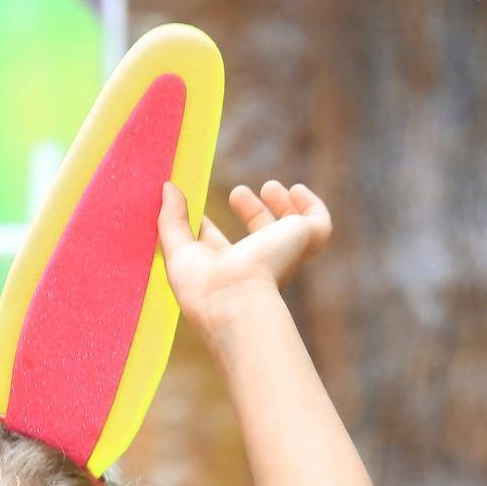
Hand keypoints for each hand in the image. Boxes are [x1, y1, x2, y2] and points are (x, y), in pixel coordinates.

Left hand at [158, 179, 332, 336]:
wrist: (238, 299)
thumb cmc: (203, 287)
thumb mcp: (177, 249)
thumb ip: (171, 219)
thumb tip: (168, 187)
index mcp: (223, 273)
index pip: (217, 248)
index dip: (208, 230)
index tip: (198, 213)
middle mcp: (256, 266)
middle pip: (256, 237)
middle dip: (248, 213)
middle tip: (236, 192)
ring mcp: (282, 255)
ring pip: (289, 230)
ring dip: (280, 206)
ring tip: (269, 186)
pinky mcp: (304, 241)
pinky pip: (319, 222)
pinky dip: (310, 204)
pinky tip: (295, 190)